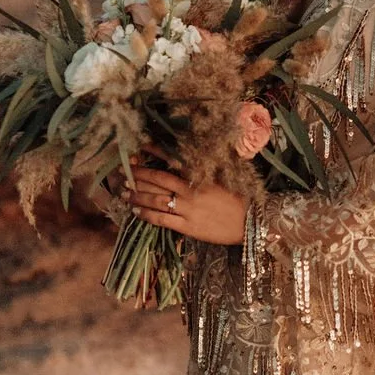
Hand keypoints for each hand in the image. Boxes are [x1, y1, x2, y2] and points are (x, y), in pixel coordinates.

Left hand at [125, 157, 247, 244]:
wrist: (252, 222)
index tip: (140, 147)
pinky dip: (147, 215)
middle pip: (157, 180)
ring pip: (155, 200)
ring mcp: (188, 209)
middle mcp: (190, 191)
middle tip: (123, 172)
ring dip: (137, 195)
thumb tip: (185, 162)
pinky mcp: (188, 226)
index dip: (154, 153)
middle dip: (138, 175)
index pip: (171, 161)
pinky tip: (136, 211)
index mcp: (199, 177)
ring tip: (123, 192)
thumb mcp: (222, 179)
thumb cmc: (238, 199)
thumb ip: (203, 171)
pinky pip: (162, 220)